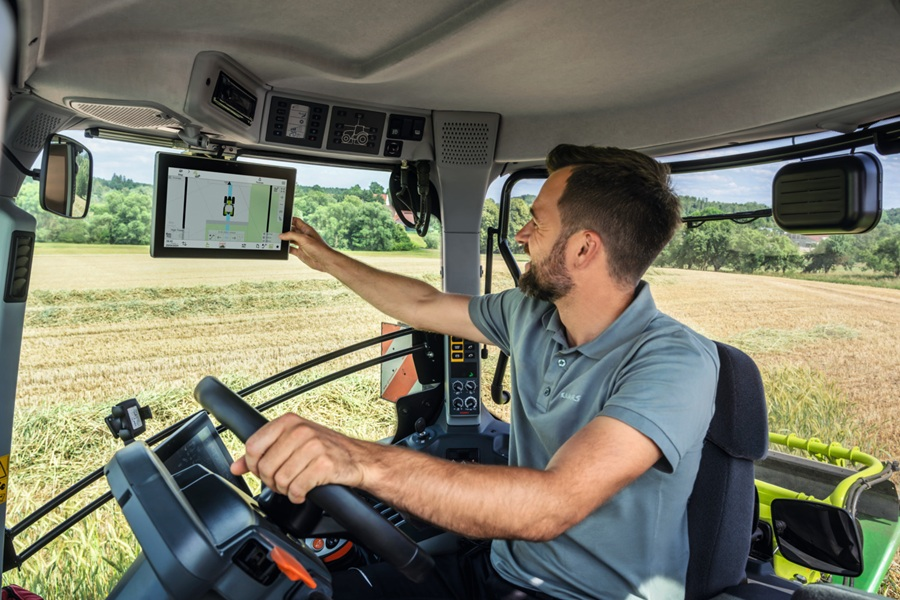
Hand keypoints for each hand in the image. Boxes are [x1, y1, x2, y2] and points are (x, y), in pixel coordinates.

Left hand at [231, 413, 365, 503]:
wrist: (357, 458)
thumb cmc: (324, 450)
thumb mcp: (291, 443)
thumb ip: (262, 452)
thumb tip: (235, 467)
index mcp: (288, 422)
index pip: (253, 446)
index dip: (254, 465)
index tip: (264, 471)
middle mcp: (300, 430)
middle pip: (266, 467)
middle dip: (271, 482)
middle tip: (282, 482)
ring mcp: (313, 446)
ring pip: (280, 480)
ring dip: (285, 490)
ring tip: (295, 485)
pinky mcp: (324, 464)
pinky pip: (297, 489)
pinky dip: (297, 496)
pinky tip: (304, 491)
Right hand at [279, 216, 331, 270]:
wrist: (324, 261)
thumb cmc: (318, 248)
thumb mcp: (304, 238)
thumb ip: (292, 235)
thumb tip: (282, 235)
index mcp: (306, 229)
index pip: (296, 221)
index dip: (289, 219)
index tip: (281, 219)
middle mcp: (303, 236)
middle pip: (291, 230)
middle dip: (284, 230)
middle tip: (276, 230)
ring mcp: (301, 244)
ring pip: (290, 240)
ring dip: (284, 239)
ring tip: (276, 238)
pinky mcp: (300, 253)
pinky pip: (291, 249)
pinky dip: (286, 248)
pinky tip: (282, 248)